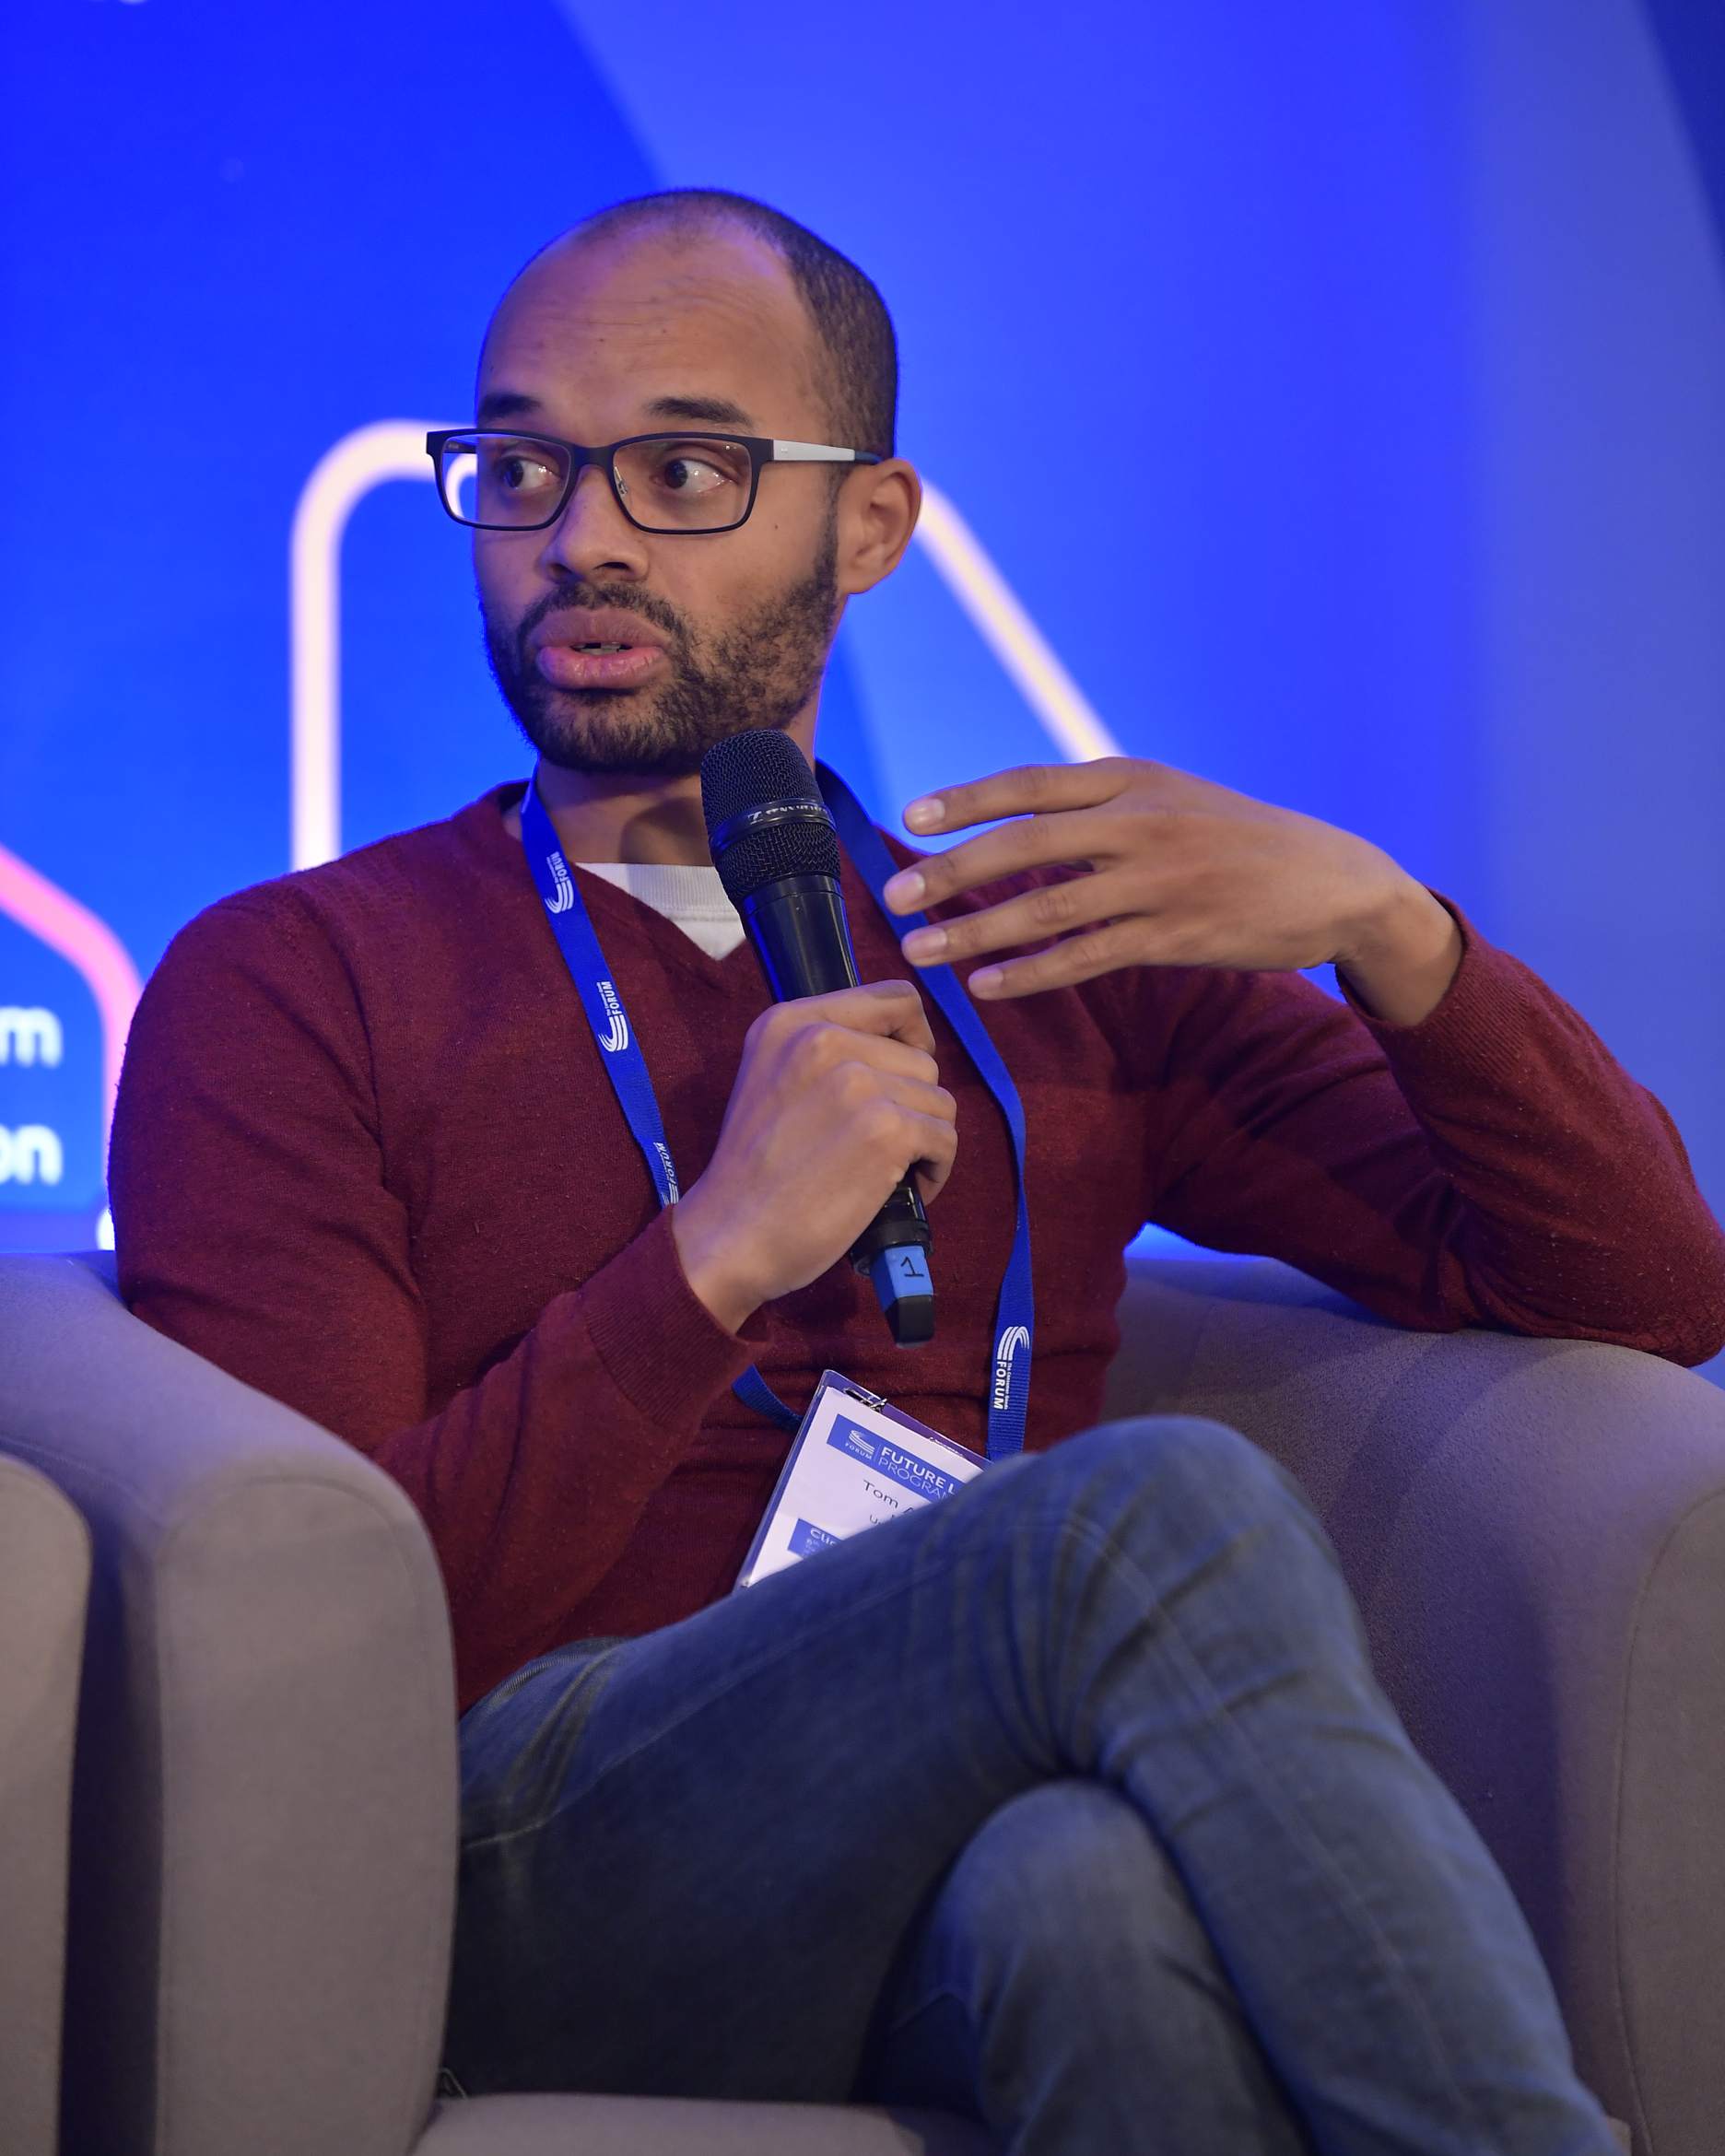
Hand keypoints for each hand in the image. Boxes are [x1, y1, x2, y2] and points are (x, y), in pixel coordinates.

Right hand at [671, 980, 957, 1331]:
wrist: (730, 1236)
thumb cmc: (754, 1172)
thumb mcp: (770, 1080)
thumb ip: (823, 1053)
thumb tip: (901, 1051)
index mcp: (790, 1021)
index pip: (894, 999)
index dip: (913, 1038)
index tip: (900, 1078)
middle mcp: (822, 1039)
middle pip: (922, 1059)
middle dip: (913, 1105)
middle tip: (883, 1147)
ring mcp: (857, 1083)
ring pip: (938, 1101)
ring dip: (925, 1140)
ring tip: (889, 1172)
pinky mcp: (886, 1130)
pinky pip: (945, 1139)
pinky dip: (935, 1170)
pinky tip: (903, 1190)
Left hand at [879, 757, 1461, 1021]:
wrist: (1336, 882)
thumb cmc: (1241, 841)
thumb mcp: (1174, 799)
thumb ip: (1103, 810)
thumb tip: (1018, 830)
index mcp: (1134, 778)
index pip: (1032, 784)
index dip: (966, 801)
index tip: (910, 819)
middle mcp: (1141, 821)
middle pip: (1024, 845)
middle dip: (951, 873)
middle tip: (894, 897)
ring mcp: (1159, 881)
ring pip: (1046, 907)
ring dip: (975, 931)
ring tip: (921, 952)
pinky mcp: (1176, 936)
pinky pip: (1086, 958)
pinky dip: (1031, 973)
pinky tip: (988, 987)